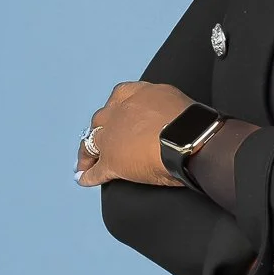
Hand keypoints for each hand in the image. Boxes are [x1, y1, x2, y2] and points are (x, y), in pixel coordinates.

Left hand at [75, 80, 195, 186]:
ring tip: (84, 162)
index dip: (115, 109)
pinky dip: (89, 177)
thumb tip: (165, 115)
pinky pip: (96, 171)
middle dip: (98, 131)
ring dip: (86, 154)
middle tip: (98, 141)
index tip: (116, 116)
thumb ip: (161, 105)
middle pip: (100, 121)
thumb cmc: (189, 121)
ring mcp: (111, 138)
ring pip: (90, 144)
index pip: (118, 98)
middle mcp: (118, 113)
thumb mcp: (174, 100)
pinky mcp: (112, 162)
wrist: (187, 138)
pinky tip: (84, 180)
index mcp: (135, 95)